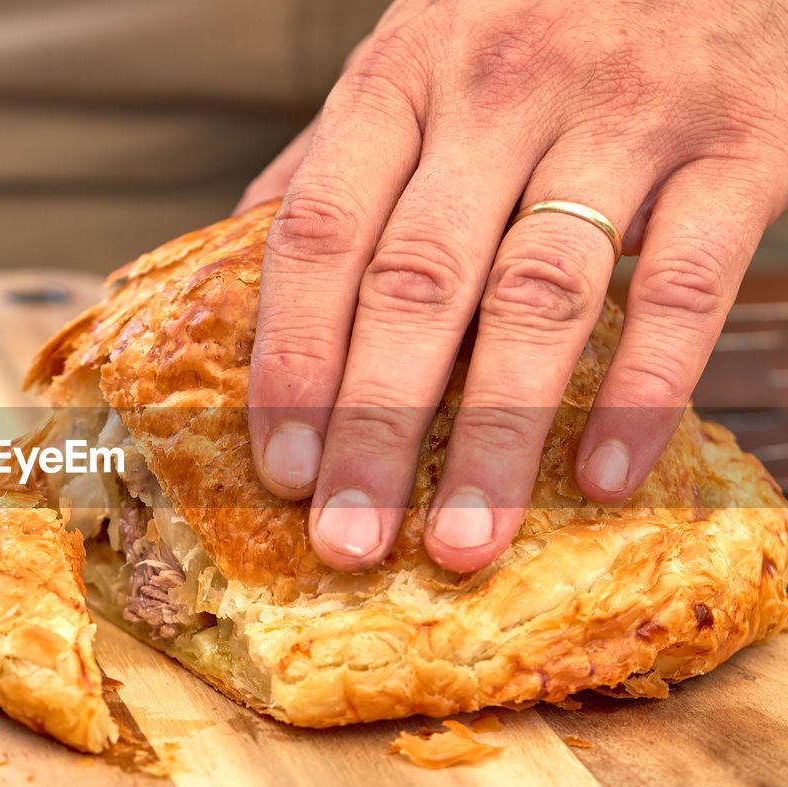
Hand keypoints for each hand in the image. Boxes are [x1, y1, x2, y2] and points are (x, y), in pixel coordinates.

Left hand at [241, 0, 787, 572]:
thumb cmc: (535, 6)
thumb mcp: (419, 52)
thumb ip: (339, 155)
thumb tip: (239, 257)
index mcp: (402, 78)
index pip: (321, 235)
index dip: (294, 360)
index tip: (282, 470)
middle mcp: (499, 95)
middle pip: (417, 284)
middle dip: (376, 427)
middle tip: (350, 542)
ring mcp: (622, 117)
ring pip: (541, 296)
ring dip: (497, 434)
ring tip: (461, 542)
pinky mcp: (741, 144)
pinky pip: (683, 283)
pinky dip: (643, 388)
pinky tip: (604, 478)